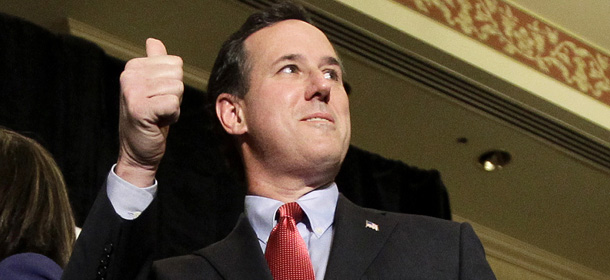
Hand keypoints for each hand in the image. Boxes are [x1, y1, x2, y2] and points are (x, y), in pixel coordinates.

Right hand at [116, 38, 183, 186]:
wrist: (138, 151)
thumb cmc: (149, 119)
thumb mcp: (151, 87)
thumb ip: (154, 63)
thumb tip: (153, 41)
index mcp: (133, 67)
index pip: (175, 63)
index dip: (173, 84)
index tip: (157, 98)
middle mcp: (129, 75)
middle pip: (178, 75)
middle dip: (174, 95)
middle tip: (158, 108)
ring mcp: (132, 91)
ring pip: (177, 89)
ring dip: (173, 107)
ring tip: (157, 115)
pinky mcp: (139, 108)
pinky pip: (173, 104)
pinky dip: (171, 116)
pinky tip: (158, 122)